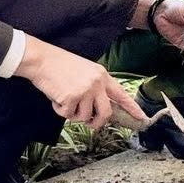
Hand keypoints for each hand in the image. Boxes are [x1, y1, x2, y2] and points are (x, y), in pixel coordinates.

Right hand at [20, 39, 148, 130]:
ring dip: (72, 113)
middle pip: (105, 113)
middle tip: (89, 123)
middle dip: (97, 123)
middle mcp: (97, 83)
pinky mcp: (71, 98)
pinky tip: (56, 97)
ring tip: (64, 98)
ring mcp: (85, 91)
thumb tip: (98, 108)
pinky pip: (67, 115)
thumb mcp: (84, 71)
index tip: (142, 117)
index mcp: (102, 76)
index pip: (121, 94)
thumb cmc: (59, 66)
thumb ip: (95, 87)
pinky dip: (59, 110)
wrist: (42, 60)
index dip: (132, 107)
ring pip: (84, 117)